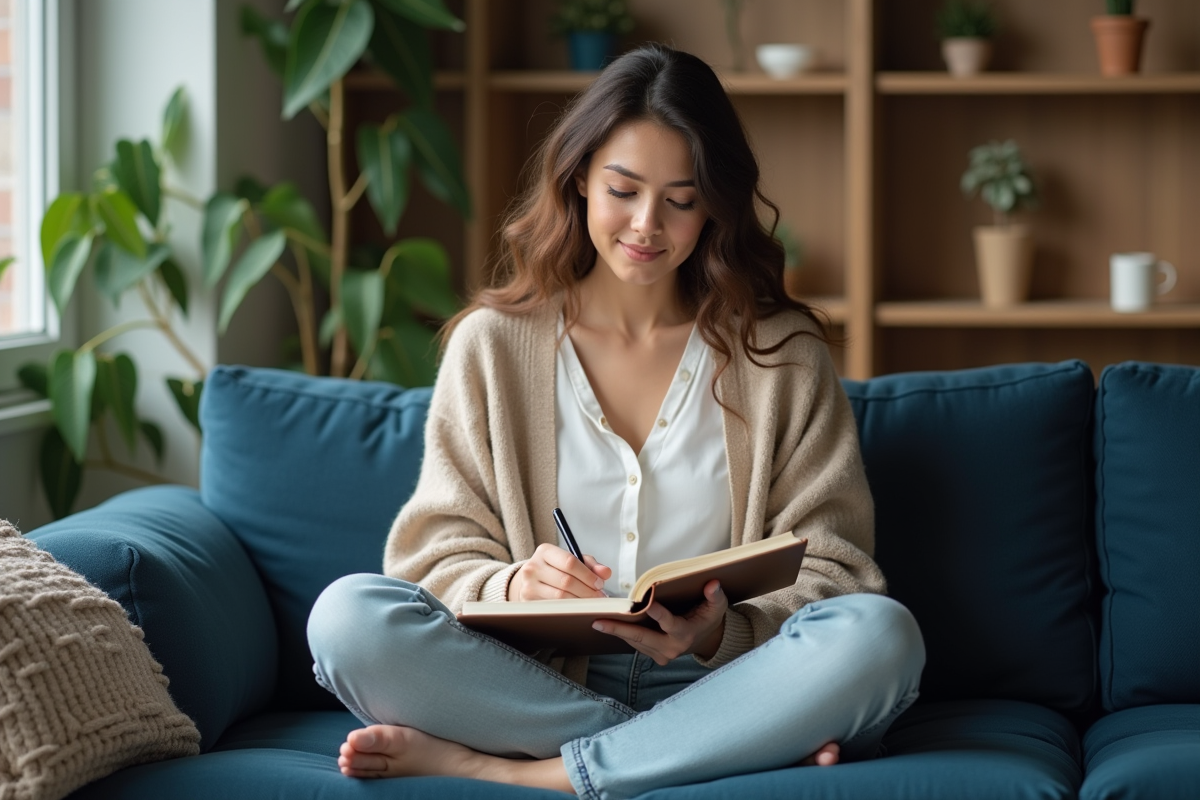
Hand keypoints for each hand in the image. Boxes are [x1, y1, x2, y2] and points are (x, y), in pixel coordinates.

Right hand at [508, 543, 611, 600]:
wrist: (530, 580)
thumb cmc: (555, 569)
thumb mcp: (571, 560)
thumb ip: (590, 564)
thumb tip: (605, 573)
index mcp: (545, 551)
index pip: (569, 562)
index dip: (587, 575)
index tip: (599, 583)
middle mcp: (533, 567)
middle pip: (566, 581)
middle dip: (587, 591)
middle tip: (599, 597)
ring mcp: (528, 585)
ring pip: (560, 597)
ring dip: (580, 601)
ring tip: (592, 603)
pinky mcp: (528, 601)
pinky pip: (554, 608)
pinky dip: (570, 609)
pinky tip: (579, 608)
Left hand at [592, 580, 727, 664]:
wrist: (706, 639)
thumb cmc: (709, 617)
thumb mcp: (718, 606)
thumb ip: (715, 596)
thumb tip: (712, 584)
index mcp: (686, 634)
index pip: (670, 624)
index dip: (659, 614)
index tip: (647, 604)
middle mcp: (672, 648)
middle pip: (642, 638)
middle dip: (619, 629)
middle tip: (598, 622)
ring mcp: (661, 654)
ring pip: (635, 641)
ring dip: (616, 631)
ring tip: (596, 620)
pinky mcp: (653, 655)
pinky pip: (635, 644)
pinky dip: (622, 633)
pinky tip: (607, 623)